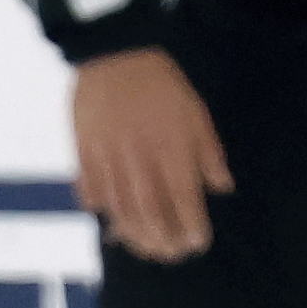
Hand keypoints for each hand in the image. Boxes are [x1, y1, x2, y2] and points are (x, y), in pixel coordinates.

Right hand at [70, 46, 229, 262]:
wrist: (114, 52)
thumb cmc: (161, 83)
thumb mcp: (195, 112)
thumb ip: (208, 153)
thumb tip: (222, 187)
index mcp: (171, 145)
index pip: (183, 196)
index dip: (191, 224)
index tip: (197, 244)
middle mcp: (140, 157)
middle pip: (149, 210)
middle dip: (161, 238)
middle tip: (171, 255)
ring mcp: (108, 157)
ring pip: (119, 206)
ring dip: (132, 233)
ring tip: (144, 248)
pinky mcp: (84, 151)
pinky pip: (91, 188)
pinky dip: (99, 206)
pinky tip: (107, 219)